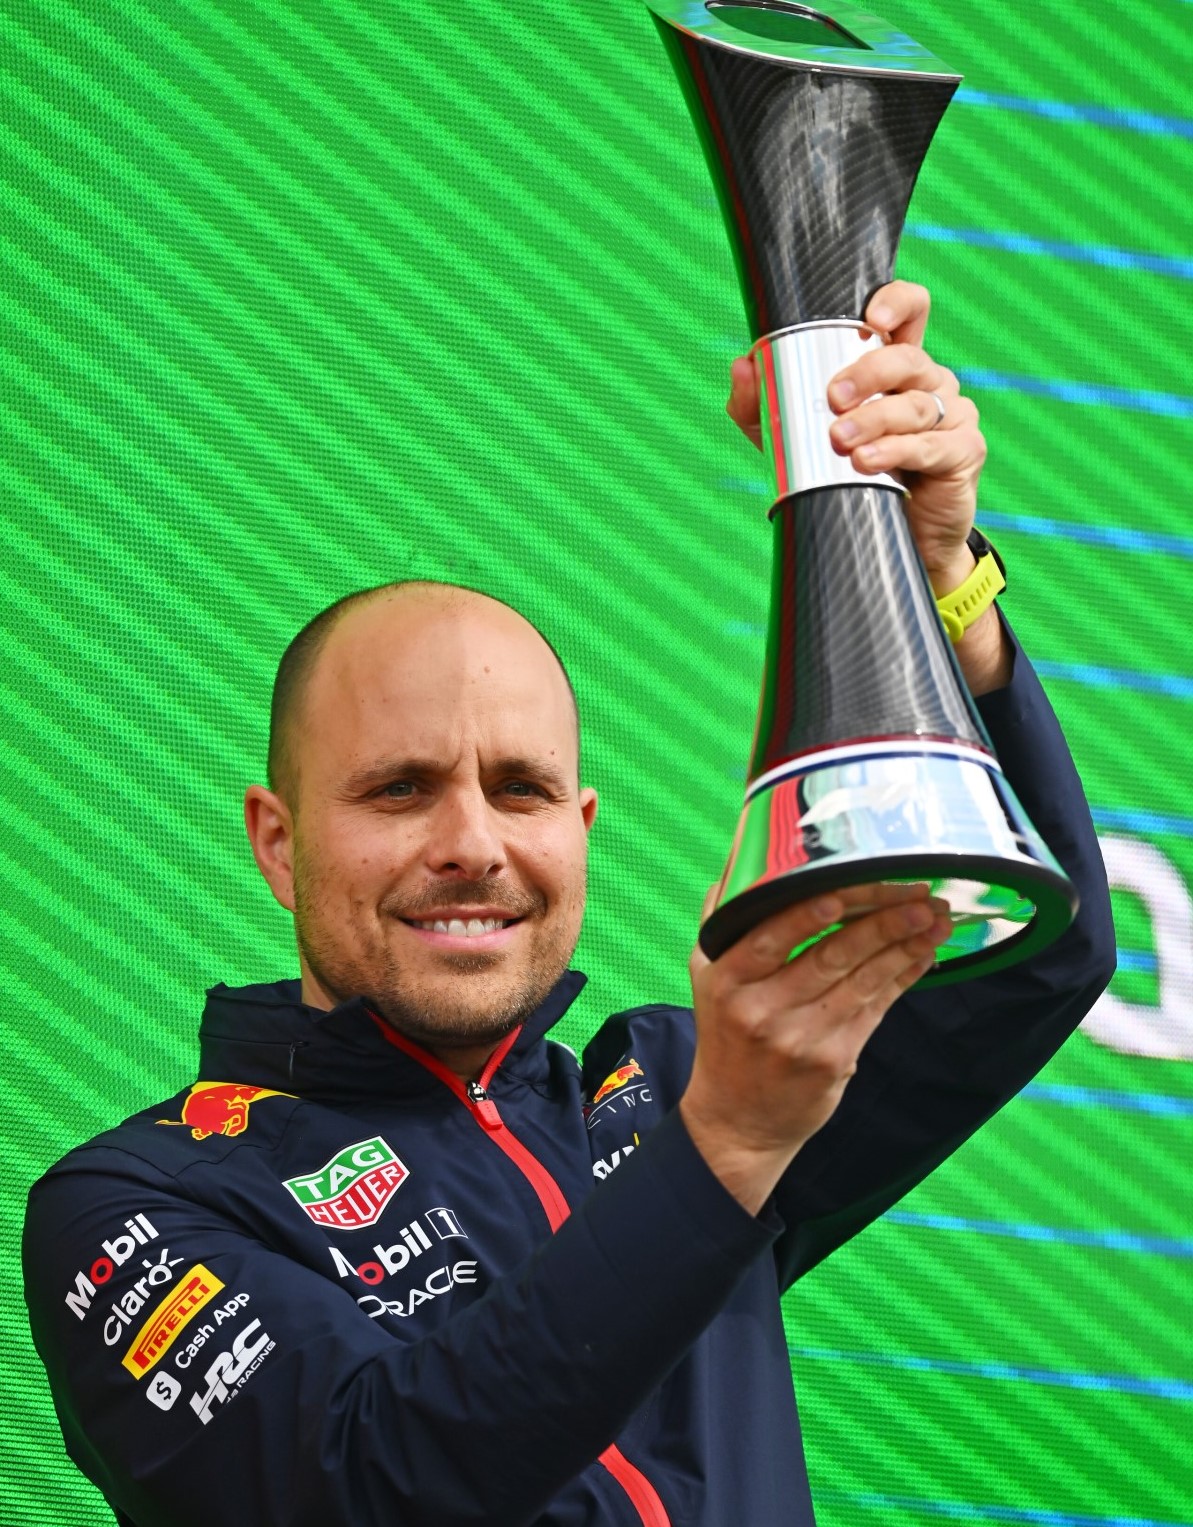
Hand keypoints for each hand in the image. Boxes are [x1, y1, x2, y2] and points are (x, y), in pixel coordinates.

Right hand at [681, 882, 951, 1213]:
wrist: (738, 1119)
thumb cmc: (728, 1034)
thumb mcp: (707, 977)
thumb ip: (725, 921)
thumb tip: (744, 862)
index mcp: (726, 980)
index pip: (768, 937)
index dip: (807, 914)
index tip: (843, 888)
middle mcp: (761, 1010)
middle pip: (828, 955)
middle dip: (878, 920)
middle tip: (915, 893)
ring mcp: (801, 1038)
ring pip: (861, 980)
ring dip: (903, 944)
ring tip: (933, 916)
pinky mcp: (835, 1060)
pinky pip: (877, 1008)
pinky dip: (903, 975)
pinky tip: (923, 952)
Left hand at [725, 281, 985, 593]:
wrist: (891, 538)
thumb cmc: (843, 476)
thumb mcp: (790, 438)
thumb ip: (761, 403)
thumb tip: (742, 366)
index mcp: (894, 367)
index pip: (910, 312)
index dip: (897, 303)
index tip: (871, 318)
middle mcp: (928, 383)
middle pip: (907, 359)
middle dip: (869, 373)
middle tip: (833, 398)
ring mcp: (953, 415)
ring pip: (917, 405)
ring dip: (876, 419)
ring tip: (842, 440)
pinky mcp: (964, 452)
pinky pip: (932, 445)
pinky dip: (898, 451)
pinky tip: (869, 461)